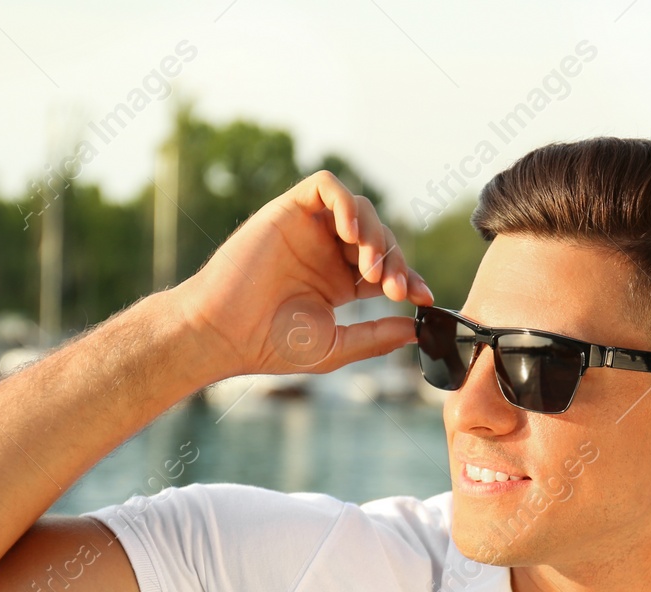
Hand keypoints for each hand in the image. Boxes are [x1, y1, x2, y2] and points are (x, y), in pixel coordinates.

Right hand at [173, 170, 434, 383]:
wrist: (226, 334)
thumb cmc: (271, 345)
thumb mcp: (335, 346)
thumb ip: (376, 337)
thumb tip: (416, 329)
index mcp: (339, 281)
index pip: (386, 268)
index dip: (408, 278)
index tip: (424, 298)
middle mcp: (326, 251)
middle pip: (379, 237)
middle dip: (394, 261)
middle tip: (394, 289)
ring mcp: (308, 229)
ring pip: (360, 210)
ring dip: (375, 235)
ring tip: (370, 269)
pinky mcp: (288, 210)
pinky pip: (326, 186)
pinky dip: (346, 204)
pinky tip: (352, 235)